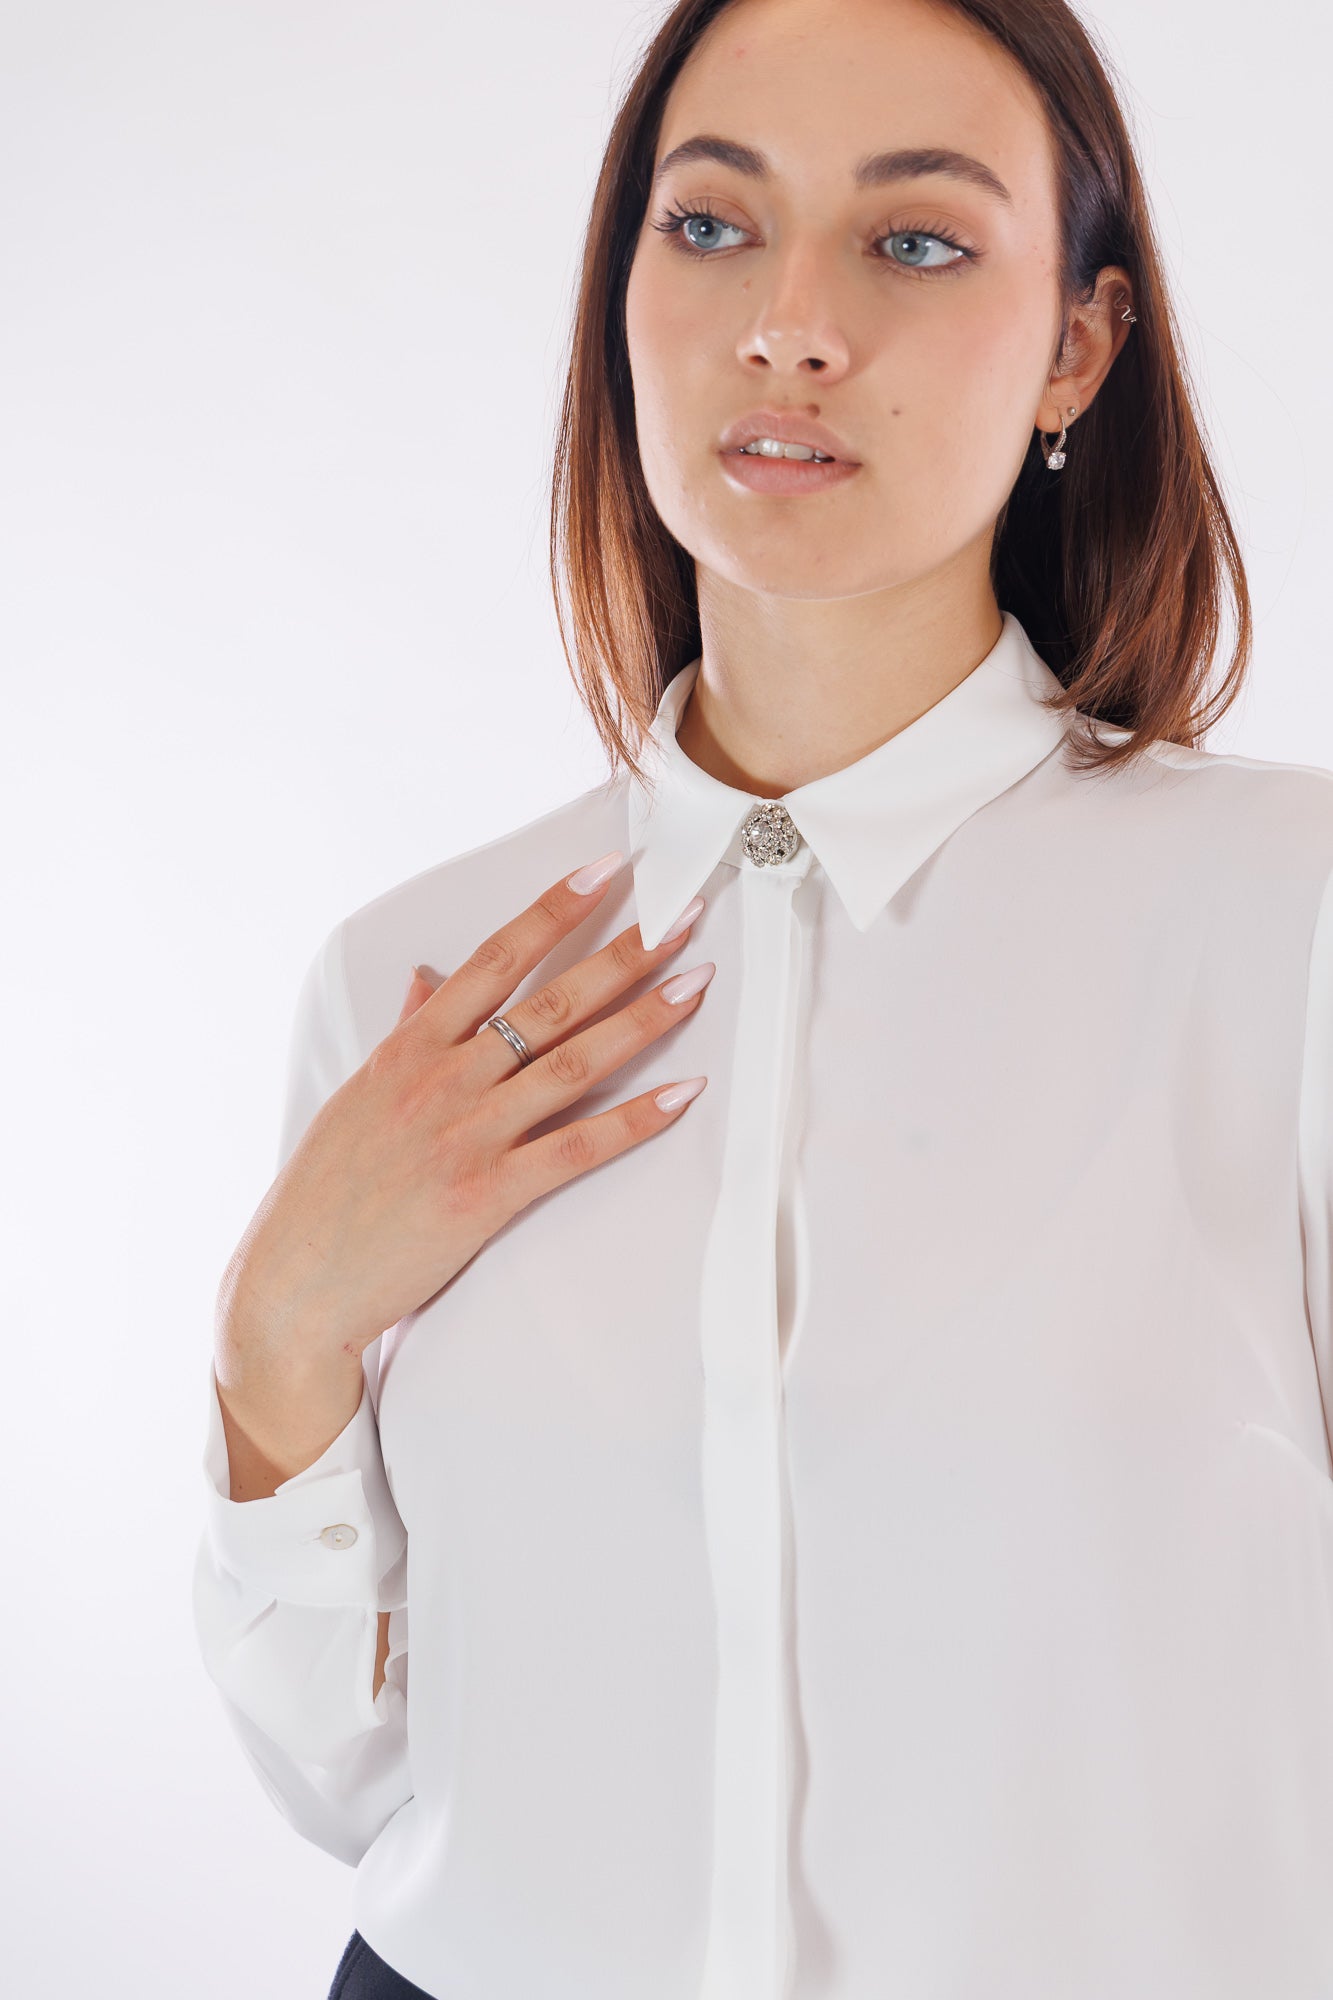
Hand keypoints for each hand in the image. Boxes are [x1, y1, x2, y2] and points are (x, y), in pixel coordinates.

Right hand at [221, 854, 711, 1366]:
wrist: (295, 1283)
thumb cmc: (324, 1191)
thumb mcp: (356, 1095)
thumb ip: (402, 1032)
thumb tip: (424, 979)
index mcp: (410, 1048)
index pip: (494, 958)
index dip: (554, 910)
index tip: (606, 872)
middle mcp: (442, 1080)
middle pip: (550, 1001)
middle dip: (624, 954)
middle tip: (683, 917)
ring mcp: (467, 1135)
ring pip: (573, 1063)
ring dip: (644, 1020)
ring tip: (696, 984)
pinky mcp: (488, 1195)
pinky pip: (577, 1148)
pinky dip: (635, 1119)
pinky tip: (683, 1093)